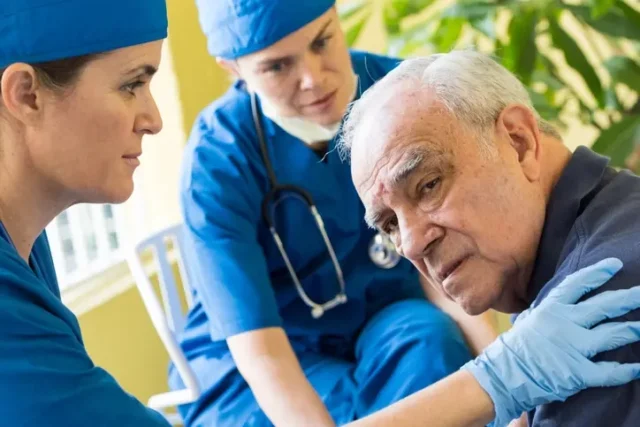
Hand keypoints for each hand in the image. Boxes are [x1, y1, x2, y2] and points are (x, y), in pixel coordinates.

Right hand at [462, 258, 639, 426]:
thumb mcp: (527, 320)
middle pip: (604, 306)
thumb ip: (545, 310)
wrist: (502, 376)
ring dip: (633, 330)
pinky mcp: (578, 373)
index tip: (615, 264)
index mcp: (551, 308)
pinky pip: (609, 371)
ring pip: (612, 335)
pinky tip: (639, 368)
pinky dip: (626, 370)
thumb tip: (557, 301)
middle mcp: (564, 324)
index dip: (598, 273)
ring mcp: (572, 347)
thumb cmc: (514, 348)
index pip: (578, 284)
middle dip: (628, 298)